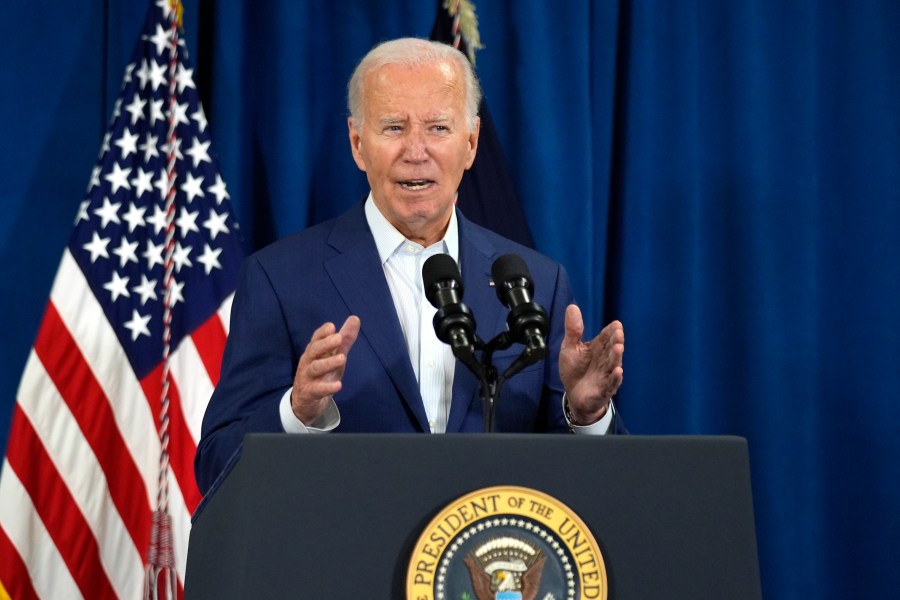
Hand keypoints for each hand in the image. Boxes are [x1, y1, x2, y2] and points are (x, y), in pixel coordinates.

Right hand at [290, 316, 359, 423]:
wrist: (306, 401)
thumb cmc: (322, 373)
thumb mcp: (334, 355)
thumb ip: (344, 340)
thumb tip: (355, 318)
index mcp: (314, 352)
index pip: (316, 339)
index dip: (322, 332)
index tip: (331, 326)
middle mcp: (308, 362)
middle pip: (314, 351)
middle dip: (325, 344)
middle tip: (338, 338)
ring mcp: (307, 378)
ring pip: (315, 368)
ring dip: (328, 363)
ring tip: (343, 358)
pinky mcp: (310, 393)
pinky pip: (317, 390)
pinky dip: (327, 387)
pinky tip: (338, 385)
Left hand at [559, 305, 623, 424]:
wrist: (574, 395)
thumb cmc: (575, 370)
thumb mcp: (570, 347)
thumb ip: (573, 330)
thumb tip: (572, 306)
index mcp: (598, 348)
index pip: (606, 337)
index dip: (611, 331)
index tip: (616, 324)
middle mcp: (605, 360)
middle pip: (611, 350)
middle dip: (615, 341)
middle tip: (618, 333)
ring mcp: (606, 375)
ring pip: (613, 365)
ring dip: (616, 357)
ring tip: (619, 347)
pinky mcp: (604, 389)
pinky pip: (611, 384)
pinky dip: (615, 378)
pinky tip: (618, 371)